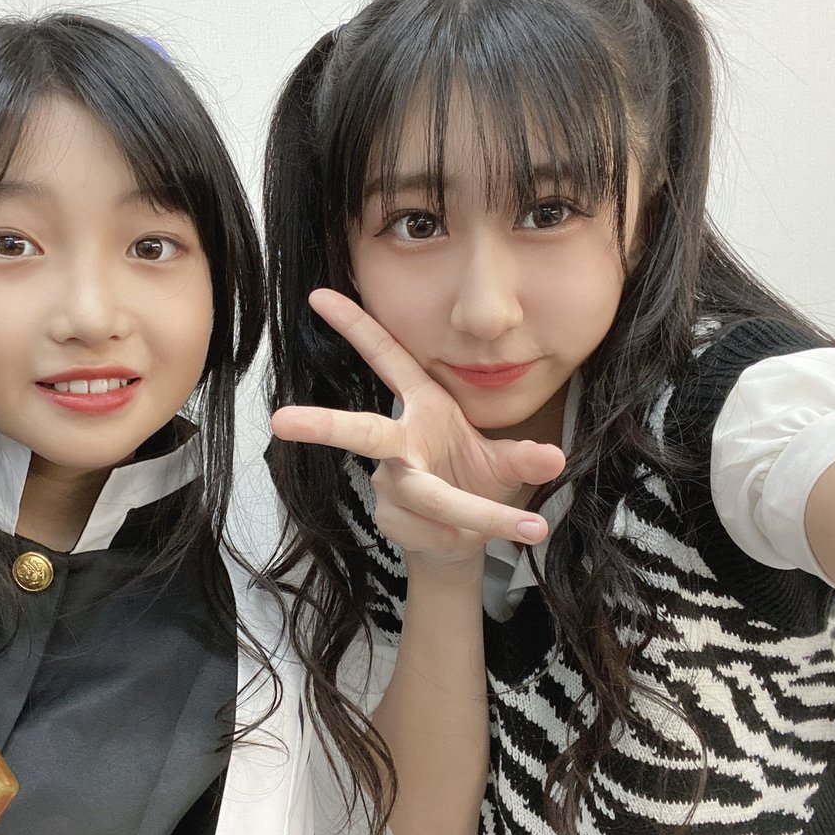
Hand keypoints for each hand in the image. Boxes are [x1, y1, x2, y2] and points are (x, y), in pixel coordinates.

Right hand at [271, 289, 564, 568]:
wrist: (460, 539)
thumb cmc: (473, 480)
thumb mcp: (503, 463)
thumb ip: (523, 457)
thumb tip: (553, 457)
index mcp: (424, 407)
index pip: (386, 359)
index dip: (355, 327)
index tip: (319, 295)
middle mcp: (400, 442)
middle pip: (362, 431)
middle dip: (323, 425)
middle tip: (281, 421)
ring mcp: (389, 481)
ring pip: (423, 494)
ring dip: (474, 513)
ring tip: (524, 527)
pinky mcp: (390, 519)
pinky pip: (428, 527)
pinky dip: (458, 535)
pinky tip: (463, 538)